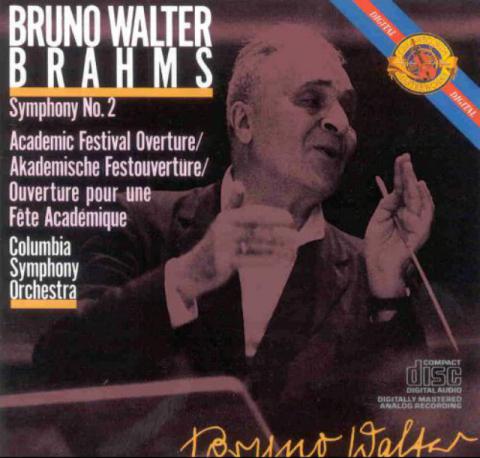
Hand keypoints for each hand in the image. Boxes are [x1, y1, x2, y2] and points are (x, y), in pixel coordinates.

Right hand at [172, 182, 297, 301]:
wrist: (193, 270)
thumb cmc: (214, 244)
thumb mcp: (221, 222)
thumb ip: (233, 204)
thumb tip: (240, 183)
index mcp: (226, 216)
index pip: (254, 213)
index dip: (273, 215)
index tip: (289, 218)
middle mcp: (224, 228)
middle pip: (257, 228)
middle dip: (279, 231)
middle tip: (296, 235)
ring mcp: (223, 245)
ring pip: (256, 245)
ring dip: (277, 248)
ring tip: (292, 250)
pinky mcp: (224, 262)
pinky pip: (250, 260)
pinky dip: (267, 260)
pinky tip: (280, 261)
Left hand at [365, 153, 433, 297]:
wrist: (378, 265)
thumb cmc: (377, 245)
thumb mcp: (378, 219)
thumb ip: (388, 204)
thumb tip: (397, 189)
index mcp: (399, 211)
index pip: (401, 189)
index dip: (400, 174)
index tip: (400, 158)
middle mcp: (410, 215)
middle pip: (410, 191)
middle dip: (408, 173)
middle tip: (405, 158)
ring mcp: (416, 223)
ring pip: (418, 199)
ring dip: (413, 182)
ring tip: (408, 168)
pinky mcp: (420, 232)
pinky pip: (425, 213)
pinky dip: (423, 200)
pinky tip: (419, 187)